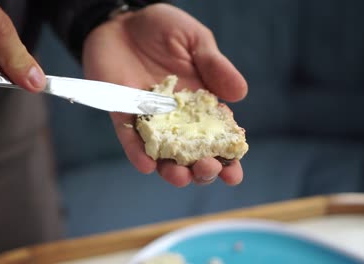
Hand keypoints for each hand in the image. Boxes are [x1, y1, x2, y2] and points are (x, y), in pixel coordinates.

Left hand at [83, 4, 246, 186]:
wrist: (122, 20)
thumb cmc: (162, 27)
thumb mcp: (195, 41)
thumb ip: (215, 66)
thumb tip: (241, 94)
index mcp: (199, 103)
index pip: (217, 137)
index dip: (227, 158)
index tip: (234, 175)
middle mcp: (175, 118)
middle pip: (191, 154)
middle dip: (201, 169)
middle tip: (207, 169)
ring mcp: (149, 119)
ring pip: (161, 155)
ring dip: (172, 171)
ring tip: (180, 176)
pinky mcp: (123, 114)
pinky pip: (130, 139)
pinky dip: (137, 153)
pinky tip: (147, 165)